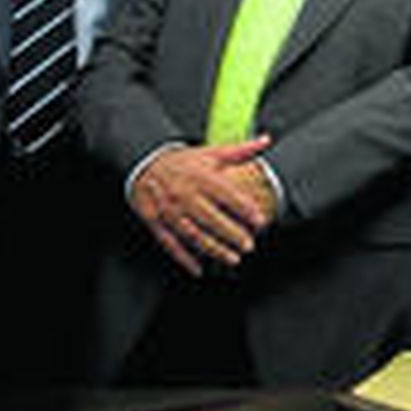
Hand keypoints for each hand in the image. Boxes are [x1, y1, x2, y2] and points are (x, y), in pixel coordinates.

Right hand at [128, 136, 273, 276]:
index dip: (245, 208)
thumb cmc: (183, 162)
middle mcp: (185, 195)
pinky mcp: (156, 222)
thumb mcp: (210, 153)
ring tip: (233, 259)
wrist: (145, 164)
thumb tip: (266, 140)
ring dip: (213, 249)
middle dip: (231, 233)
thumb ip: (240, 151)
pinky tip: (198, 270)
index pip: (227, 194)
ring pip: (193, 234)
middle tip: (249, 245)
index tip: (261, 221)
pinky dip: (184, 258)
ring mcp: (169, 211)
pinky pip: (170, 244)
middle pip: (210, 218)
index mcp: (201, 177)